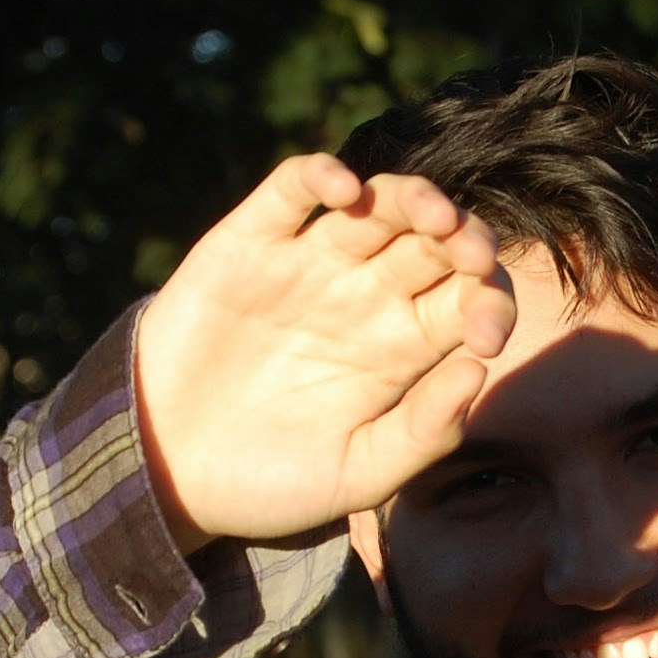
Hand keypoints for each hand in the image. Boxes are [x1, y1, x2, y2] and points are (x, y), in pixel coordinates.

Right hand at [133, 154, 516, 551]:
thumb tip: (479, 370)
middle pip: (434, 243)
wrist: (168, 475)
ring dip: (412, 197)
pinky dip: (320, 175)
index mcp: (401, 347)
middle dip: (464, 237)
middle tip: (471, 251)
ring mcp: (308, 265)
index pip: (467, 300)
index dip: (490, 302)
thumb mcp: (358, 475)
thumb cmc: (272, 483)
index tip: (488, 335)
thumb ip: (423, 432)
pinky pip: (291, 190)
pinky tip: (344, 189)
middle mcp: (363, 296)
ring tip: (431, 213)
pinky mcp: (248, 244)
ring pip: (377, 205)